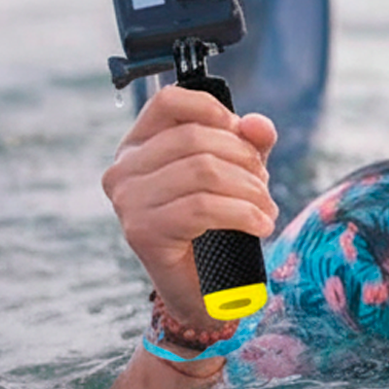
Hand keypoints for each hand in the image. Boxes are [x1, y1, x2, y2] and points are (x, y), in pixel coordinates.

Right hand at [102, 83, 278, 327]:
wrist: (201, 287)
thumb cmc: (214, 222)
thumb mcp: (236, 171)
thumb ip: (249, 142)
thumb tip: (257, 124)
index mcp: (138, 146)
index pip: (168, 101)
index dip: (211, 109)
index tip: (240, 132)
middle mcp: (123, 170)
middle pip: (195, 138)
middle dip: (244, 157)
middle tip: (264, 184)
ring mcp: (127, 202)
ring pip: (203, 171)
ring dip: (250, 189)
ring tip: (266, 208)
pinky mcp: (141, 232)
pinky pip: (202, 208)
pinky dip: (244, 213)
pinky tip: (261, 225)